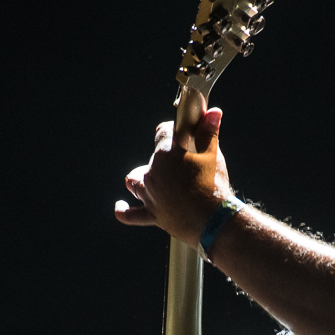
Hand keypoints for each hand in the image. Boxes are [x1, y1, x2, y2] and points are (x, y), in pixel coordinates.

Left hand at [114, 107, 232, 245]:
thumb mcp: (213, 155)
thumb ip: (209, 132)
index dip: (174, 131)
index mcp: (165, 154)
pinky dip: (124, 210)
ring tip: (151, 176)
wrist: (214, 222)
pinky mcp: (153, 215)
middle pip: (153, 158)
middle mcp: (152, 173)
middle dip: (168, 157)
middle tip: (187, 162)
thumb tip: (213, 112)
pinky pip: (132, 214)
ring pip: (136, 182)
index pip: (163, 132)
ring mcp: (150, 195)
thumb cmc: (213, 185)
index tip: (185, 133)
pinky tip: (120, 206)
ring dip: (141, 177)